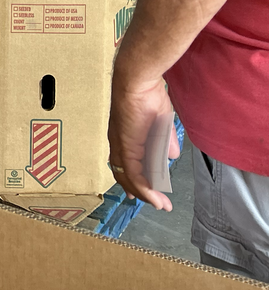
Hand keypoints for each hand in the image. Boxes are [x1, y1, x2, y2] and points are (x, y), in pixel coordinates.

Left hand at [107, 68, 179, 210]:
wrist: (139, 84)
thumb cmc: (148, 97)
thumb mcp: (161, 124)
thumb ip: (165, 141)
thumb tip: (171, 156)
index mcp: (125, 137)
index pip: (126, 164)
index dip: (136, 180)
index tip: (148, 193)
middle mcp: (118, 144)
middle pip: (126, 175)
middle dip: (141, 192)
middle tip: (156, 204)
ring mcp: (121, 147)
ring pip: (130, 178)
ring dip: (146, 194)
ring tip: (160, 205)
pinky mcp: (126, 148)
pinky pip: (134, 174)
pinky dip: (145, 189)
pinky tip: (154, 199)